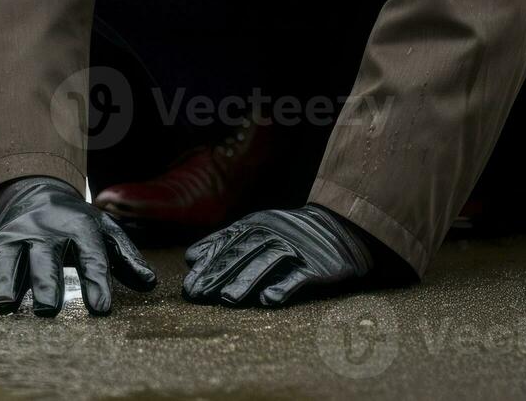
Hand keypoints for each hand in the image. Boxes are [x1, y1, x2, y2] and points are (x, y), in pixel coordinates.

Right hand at [0, 176, 157, 315]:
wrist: (34, 192)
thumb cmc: (76, 223)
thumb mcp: (105, 231)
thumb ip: (126, 257)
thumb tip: (151, 284)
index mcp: (78, 228)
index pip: (91, 256)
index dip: (97, 283)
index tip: (102, 309)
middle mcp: (46, 232)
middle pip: (45, 260)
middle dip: (46, 285)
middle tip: (48, 311)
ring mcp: (17, 239)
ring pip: (9, 261)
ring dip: (6, 283)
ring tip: (5, 307)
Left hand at [182, 204, 372, 307]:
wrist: (336, 228)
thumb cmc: (285, 235)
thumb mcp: (254, 231)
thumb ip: (224, 243)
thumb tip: (191, 258)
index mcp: (253, 225)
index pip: (225, 245)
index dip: (206, 265)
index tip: (189, 286)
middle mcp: (271, 233)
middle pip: (242, 253)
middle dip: (218, 274)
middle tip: (199, 295)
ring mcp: (294, 248)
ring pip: (267, 262)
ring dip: (246, 280)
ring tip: (227, 299)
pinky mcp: (316, 265)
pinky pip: (299, 275)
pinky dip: (284, 286)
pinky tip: (269, 300)